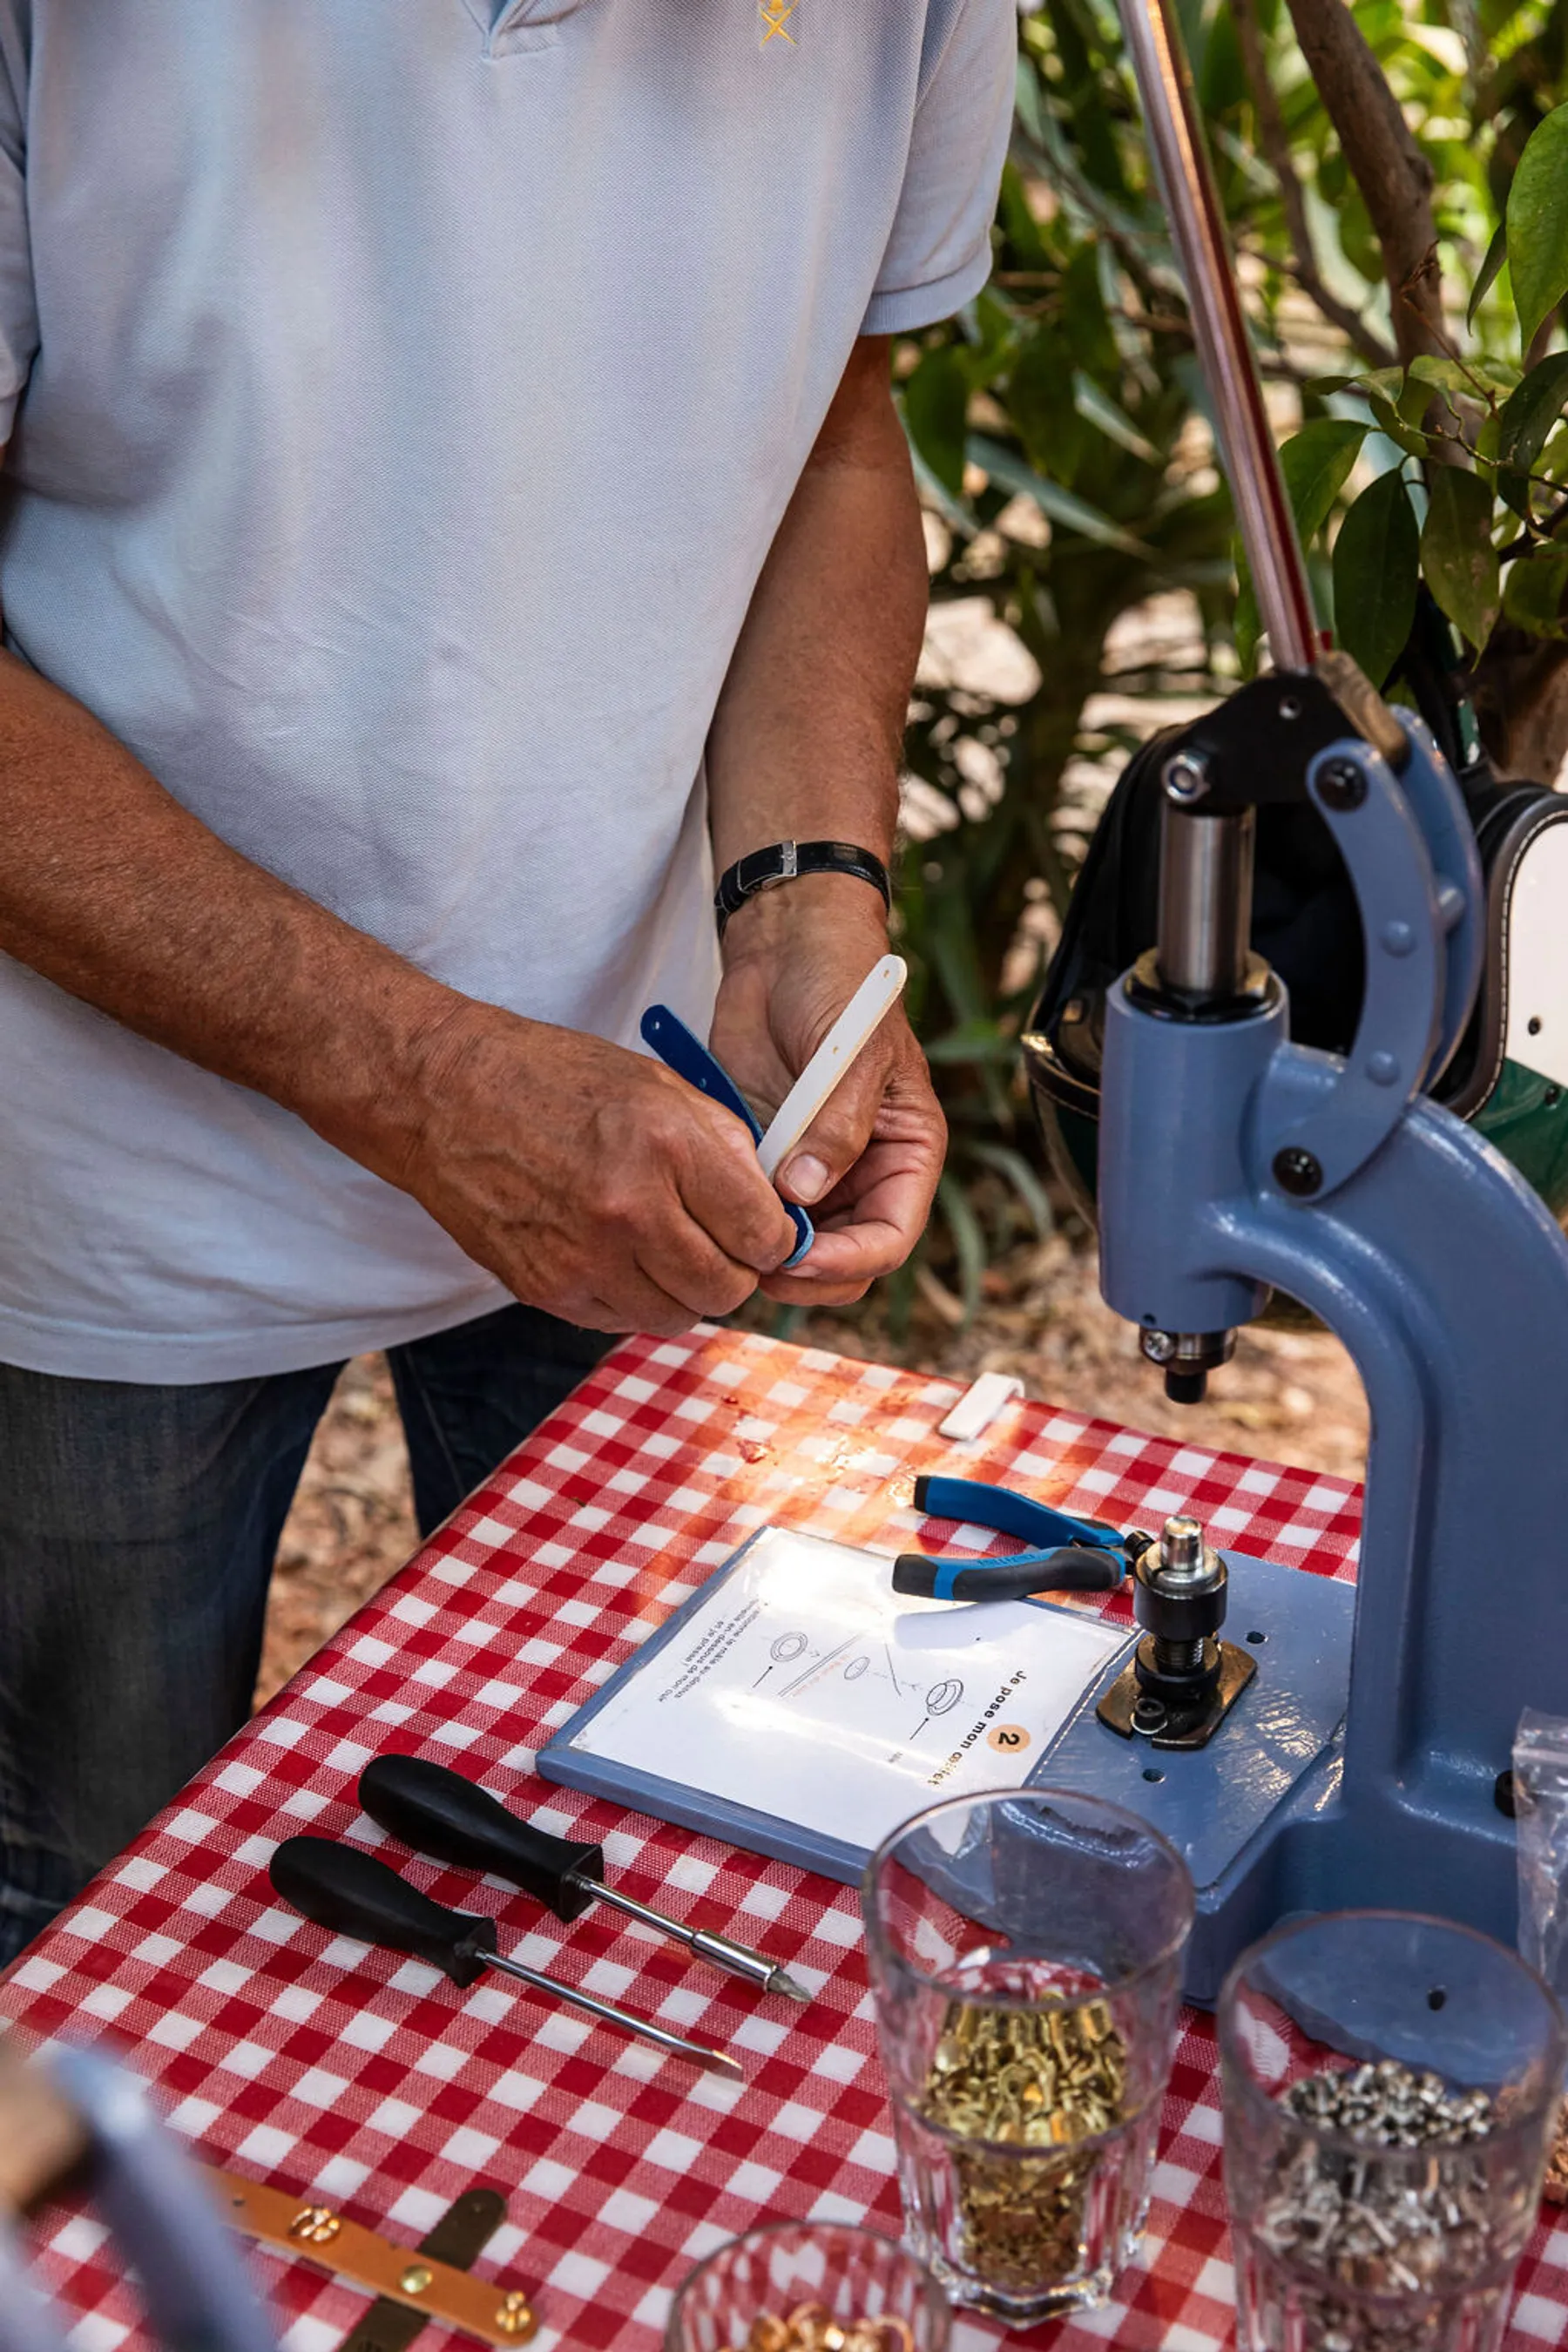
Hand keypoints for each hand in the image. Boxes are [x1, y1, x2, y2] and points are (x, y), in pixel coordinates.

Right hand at [389, 1004, 799, 1335]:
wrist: (443, 1096)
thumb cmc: (553, 1078)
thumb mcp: (657, 1084)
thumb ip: (724, 1147)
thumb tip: (773, 1207)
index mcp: (665, 1146)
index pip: (763, 1235)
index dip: (775, 1237)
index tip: (765, 1229)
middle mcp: (627, 1209)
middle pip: (728, 1288)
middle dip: (737, 1269)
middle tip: (722, 1243)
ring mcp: (583, 1258)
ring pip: (677, 1316)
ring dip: (686, 1290)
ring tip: (667, 1246)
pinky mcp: (546, 1290)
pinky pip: (622, 1320)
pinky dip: (634, 1297)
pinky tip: (620, 1254)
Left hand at [709, 880, 945, 1306]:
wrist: (785, 944)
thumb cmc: (840, 984)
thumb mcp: (851, 1053)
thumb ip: (835, 1126)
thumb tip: (803, 1192)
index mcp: (906, 1153)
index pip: (890, 1238)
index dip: (849, 1262)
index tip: (799, 1257)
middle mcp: (862, 1172)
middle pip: (842, 1259)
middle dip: (802, 1271)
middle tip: (749, 1261)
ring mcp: (810, 1169)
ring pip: (794, 1244)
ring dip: (761, 1250)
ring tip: (722, 1238)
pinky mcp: (764, 1156)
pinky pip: (751, 1207)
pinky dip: (732, 1218)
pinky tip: (704, 1210)